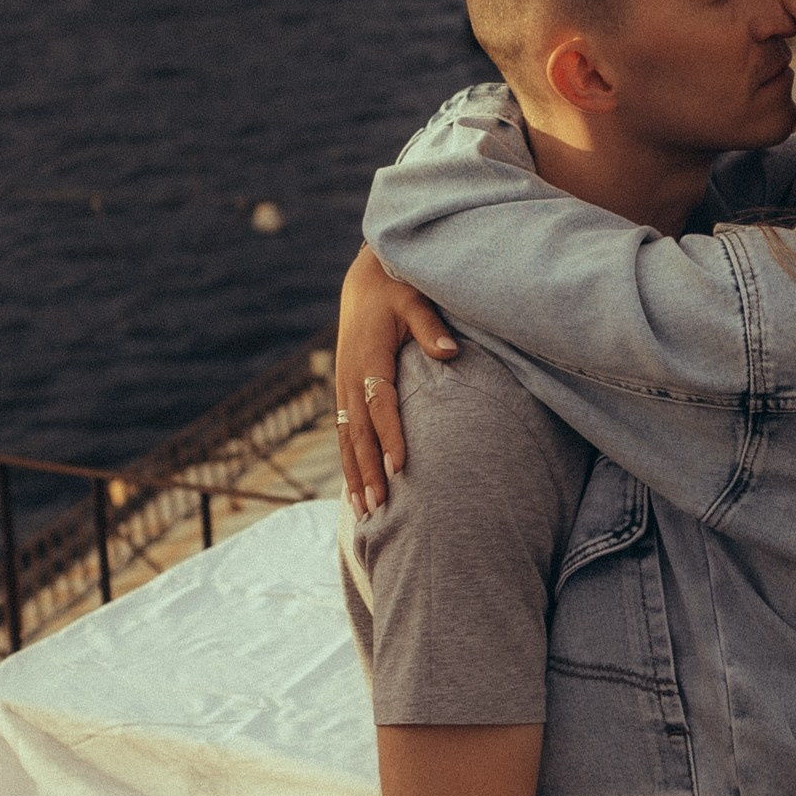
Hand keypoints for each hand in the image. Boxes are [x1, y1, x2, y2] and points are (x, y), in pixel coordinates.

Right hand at [337, 244, 456, 514]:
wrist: (364, 283)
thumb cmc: (397, 291)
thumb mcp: (415, 300)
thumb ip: (430, 327)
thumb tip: (451, 352)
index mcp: (368, 357)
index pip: (381, 403)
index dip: (390, 435)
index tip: (400, 466)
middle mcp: (351, 376)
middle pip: (359, 431)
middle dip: (368, 471)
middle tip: (379, 507)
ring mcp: (344, 386)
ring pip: (347, 438)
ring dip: (355, 475)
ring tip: (365, 512)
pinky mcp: (345, 392)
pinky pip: (344, 433)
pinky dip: (349, 462)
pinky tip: (356, 490)